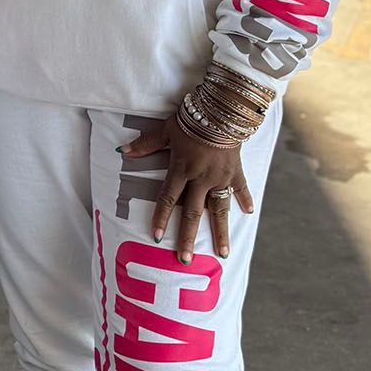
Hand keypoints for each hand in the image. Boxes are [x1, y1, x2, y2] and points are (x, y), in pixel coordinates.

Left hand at [120, 117, 253, 260]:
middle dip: (188, 238)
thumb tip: (122, 151)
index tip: (158, 238)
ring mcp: (220, 177)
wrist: (222, 109)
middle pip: (193, 213)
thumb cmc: (191, 119)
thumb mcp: (165, 130)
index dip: (161, 218)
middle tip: (185, 260)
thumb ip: (145, 144)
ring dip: (220, 232)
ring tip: (223, 254)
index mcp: (182, 169)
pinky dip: (245, 200)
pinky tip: (248, 214)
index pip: (168, 199)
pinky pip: (241, 189)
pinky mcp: (236, 172)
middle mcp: (201, 178)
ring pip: (219, 210)